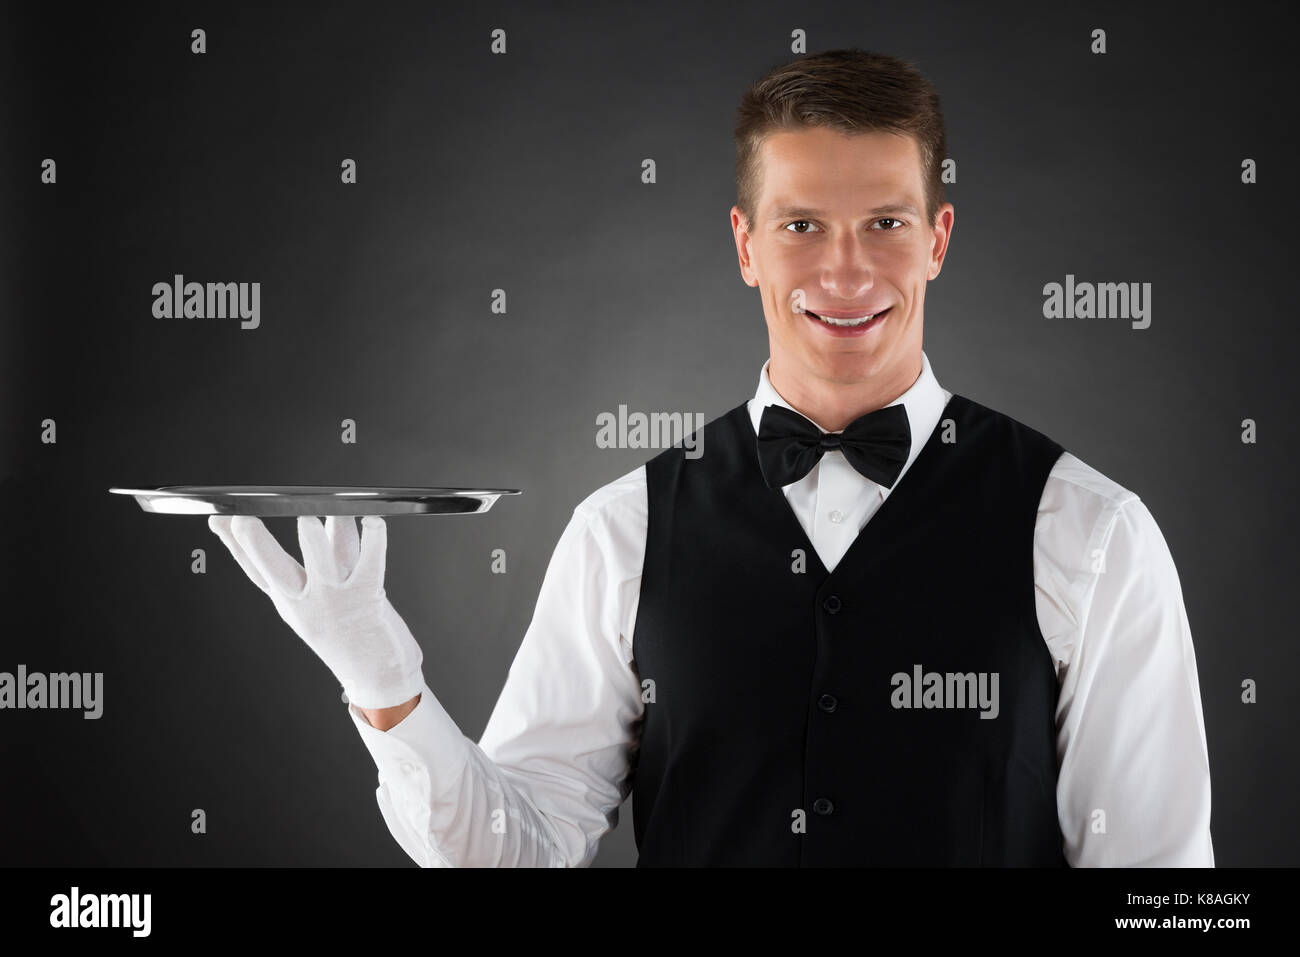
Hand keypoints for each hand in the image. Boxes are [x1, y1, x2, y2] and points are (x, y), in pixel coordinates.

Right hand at [207, 514, 423, 709]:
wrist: (379, 679)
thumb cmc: (354, 633)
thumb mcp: (332, 592)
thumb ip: (334, 549)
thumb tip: (330, 516)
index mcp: (291, 602)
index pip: (255, 571)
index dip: (234, 545)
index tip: (219, 520)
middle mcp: (306, 602)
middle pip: (273, 569)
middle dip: (255, 543)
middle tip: (242, 519)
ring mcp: (334, 602)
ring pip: (318, 562)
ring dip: (313, 537)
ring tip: (308, 516)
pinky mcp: (367, 599)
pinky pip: (370, 563)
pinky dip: (374, 540)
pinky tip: (373, 522)